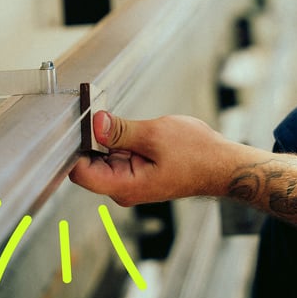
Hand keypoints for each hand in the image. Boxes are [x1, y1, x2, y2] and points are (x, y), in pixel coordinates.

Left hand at [69, 110, 242, 206]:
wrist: (221, 164)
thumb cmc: (196, 154)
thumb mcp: (155, 135)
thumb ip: (121, 131)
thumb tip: (95, 123)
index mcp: (123, 185)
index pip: (80, 173)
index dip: (75, 147)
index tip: (76, 123)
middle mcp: (123, 187)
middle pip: (90, 163)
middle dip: (89, 138)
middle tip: (92, 110)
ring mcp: (130, 180)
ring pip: (103, 156)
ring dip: (105, 136)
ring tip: (109, 115)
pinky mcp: (137, 171)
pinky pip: (118, 154)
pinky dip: (117, 139)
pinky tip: (123, 125)